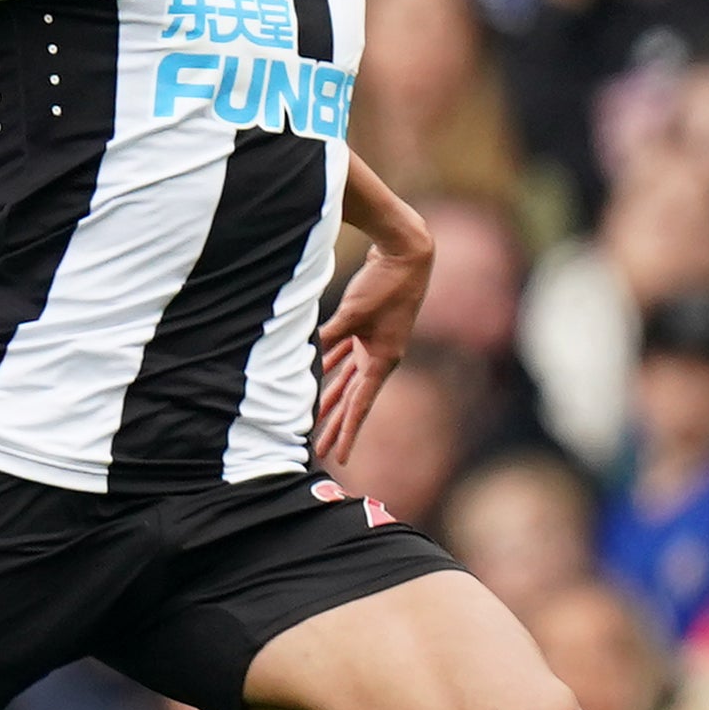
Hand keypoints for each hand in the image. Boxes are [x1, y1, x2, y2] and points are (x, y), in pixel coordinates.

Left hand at [312, 229, 430, 464]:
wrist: (406, 253)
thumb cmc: (384, 284)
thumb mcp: (352, 313)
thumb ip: (326, 336)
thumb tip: (302, 353)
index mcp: (383, 360)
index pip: (360, 405)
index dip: (347, 431)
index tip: (338, 456)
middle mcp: (380, 357)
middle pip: (353, 399)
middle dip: (335, 425)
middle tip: (319, 450)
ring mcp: (373, 343)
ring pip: (346, 379)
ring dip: (329, 398)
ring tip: (312, 421)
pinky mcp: (365, 327)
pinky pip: (343, 354)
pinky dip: (328, 365)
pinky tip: (315, 376)